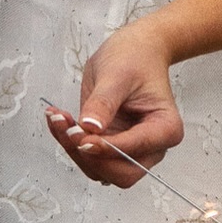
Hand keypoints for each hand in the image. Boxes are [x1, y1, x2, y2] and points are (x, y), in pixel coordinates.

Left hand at [44, 16, 183, 188]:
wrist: (136, 49)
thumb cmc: (135, 57)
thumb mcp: (117, 74)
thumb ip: (103, 103)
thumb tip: (89, 128)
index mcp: (165, 129)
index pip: (134, 151)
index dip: (106, 148)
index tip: (81, 136)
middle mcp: (151, 147)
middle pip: (120, 172)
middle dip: (88, 154)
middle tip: (65, 127)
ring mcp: (131, 149)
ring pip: (100, 169)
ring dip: (74, 149)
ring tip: (57, 118)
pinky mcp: (112, 145)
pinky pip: (90, 156)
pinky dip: (71, 143)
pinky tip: (59, 120)